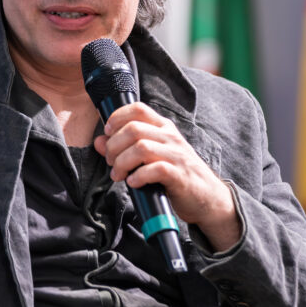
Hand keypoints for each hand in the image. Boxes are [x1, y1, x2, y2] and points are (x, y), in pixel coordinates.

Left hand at [94, 102, 240, 251]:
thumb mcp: (151, 156)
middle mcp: (170, 137)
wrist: (207, 197)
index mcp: (163, 128)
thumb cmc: (176, 174)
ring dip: (122, 162)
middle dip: (114, 146)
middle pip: (133, 129)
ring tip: (118, 174)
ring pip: (141, 147)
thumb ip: (124, 147)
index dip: (117, 117)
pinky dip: (138, 176)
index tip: (107, 133)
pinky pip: (154, 169)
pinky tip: (133, 182)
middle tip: (110, 162)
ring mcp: (176, 155)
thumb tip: (98, 141)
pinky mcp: (179, 175)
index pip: (138, 109)